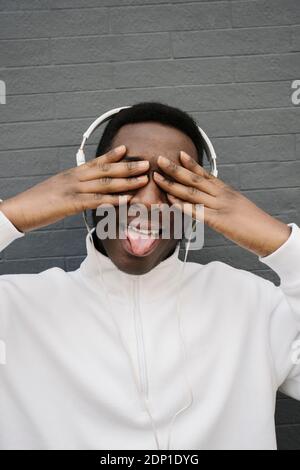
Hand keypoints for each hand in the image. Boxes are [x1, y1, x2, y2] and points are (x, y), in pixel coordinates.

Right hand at [0, 145, 148, 232]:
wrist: (19, 210)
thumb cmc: (38, 203)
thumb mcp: (58, 190)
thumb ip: (74, 189)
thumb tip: (86, 193)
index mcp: (72, 174)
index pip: (95, 162)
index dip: (112, 156)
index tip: (127, 150)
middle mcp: (74, 178)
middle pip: (105, 170)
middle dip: (128, 167)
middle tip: (146, 164)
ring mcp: (73, 189)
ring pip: (104, 183)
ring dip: (126, 182)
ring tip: (143, 180)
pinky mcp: (71, 203)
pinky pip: (96, 201)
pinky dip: (113, 200)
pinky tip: (126, 200)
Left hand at [153, 151, 290, 256]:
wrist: (269, 234)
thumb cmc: (253, 224)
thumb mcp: (237, 207)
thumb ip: (222, 203)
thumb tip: (210, 204)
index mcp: (226, 191)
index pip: (206, 174)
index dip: (191, 164)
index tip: (179, 154)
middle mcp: (222, 195)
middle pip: (194, 179)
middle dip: (175, 169)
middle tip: (160, 160)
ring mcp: (220, 207)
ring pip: (192, 193)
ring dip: (172, 185)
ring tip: (159, 178)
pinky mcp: (219, 221)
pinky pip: (197, 211)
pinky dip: (183, 206)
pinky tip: (171, 201)